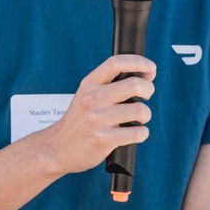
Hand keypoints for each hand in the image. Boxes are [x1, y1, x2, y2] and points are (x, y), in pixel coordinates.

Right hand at [36, 55, 155, 176]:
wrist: (58, 147)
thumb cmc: (80, 120)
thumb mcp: (87, 95)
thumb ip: (112, 84)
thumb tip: (148, 73)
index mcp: (89, 84)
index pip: (116, 63)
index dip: (139, 62)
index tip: (150, 68)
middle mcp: (92, 99)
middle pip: (135, 85)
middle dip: (148, 90)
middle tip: (145, 96)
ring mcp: (97, 119)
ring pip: (140, 110)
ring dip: (145, 115)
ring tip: (137, 119)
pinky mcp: (104, 139)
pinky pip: (138, 133)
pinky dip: (142, 133)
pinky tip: (132, 133)